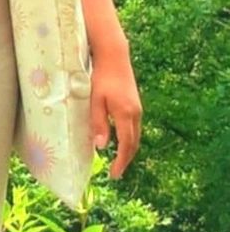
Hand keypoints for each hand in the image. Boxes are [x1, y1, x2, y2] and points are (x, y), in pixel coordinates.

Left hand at [90, 41, 142, 178]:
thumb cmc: (100, 77)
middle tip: (116, 173)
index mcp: (125, 114)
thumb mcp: (95, 101)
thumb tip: (101, 147)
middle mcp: (135, 113)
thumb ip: (98, 123)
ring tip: (118, 161)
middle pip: (134, 143)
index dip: (121, 162)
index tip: (114, 175)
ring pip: (136, 136)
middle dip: (126, 160)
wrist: (114, 57)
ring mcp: (137, 109)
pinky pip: (134, 128)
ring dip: (128, 150)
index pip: (126, 145)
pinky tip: (120, 142)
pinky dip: (129, 139)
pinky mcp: (135, 104)